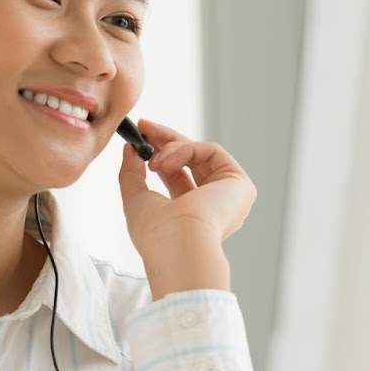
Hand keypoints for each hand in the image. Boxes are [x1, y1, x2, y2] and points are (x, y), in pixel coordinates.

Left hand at [116, 119, 256, 298]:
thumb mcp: (135, 198)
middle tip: (144, 126)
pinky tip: (166, 162)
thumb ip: (131, 173)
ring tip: (153, 160)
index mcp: (193, 214)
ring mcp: (230, 195)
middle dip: (165, 140)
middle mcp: (215, 205)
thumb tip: (130, 150)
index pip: (178, 174)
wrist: (176, 244)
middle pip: (192, 160)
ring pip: (199, 154)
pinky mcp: (239, 184)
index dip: (159, 153)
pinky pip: (210, 151)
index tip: (140, 136)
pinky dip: (185, 150)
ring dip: (170, 149)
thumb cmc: (155, 234)